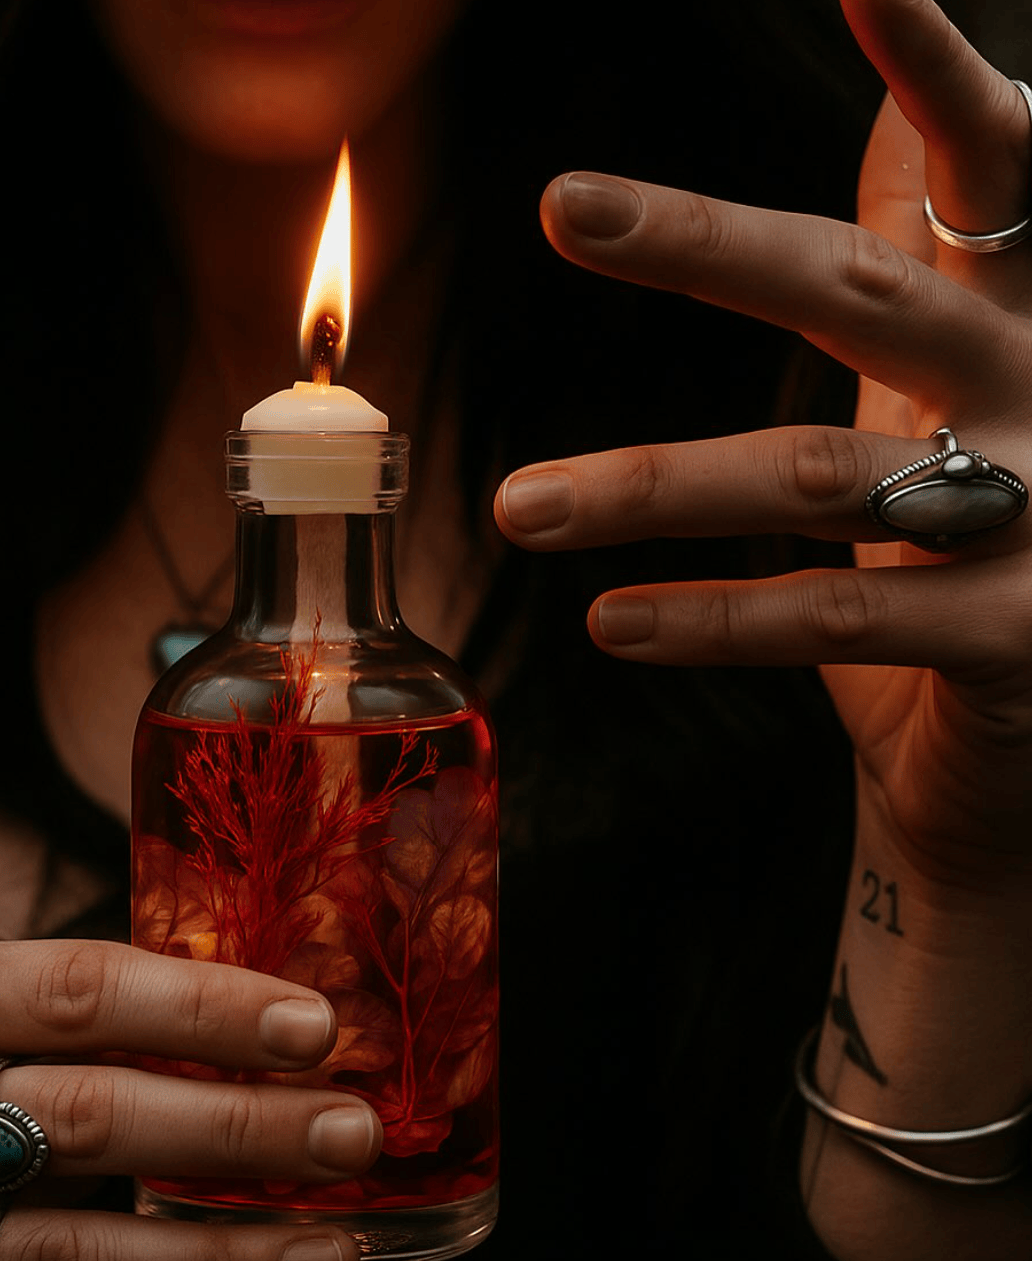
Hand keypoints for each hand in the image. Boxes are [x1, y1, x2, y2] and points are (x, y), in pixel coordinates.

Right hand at [0, 938, 380, 1260]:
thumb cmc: (16, 1078)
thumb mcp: (41, 1025)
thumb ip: (127, 1016)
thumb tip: (297, 1020)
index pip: (82, 992)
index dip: (201, 1008)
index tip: (315, 1028)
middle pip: (91, 1118)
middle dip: (236, 1130)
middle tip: (353, 1135)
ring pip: (78, 1257)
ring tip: (333, 1259)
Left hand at [495, 0, 1031, 897]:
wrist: (1026, 724)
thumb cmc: (975, 539)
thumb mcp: (958, 387)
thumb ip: (923, 256)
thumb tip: (889, 116)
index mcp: (1018, 321)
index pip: (989, 170)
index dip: (934, 71)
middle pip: (868, 293)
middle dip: (708, 243)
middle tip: (562, 203)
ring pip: (821, 472)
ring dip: (651, 484)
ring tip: (521, 508)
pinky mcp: (1011, 635)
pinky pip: (838, 616)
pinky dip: (712, 619)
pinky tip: (610, 622)